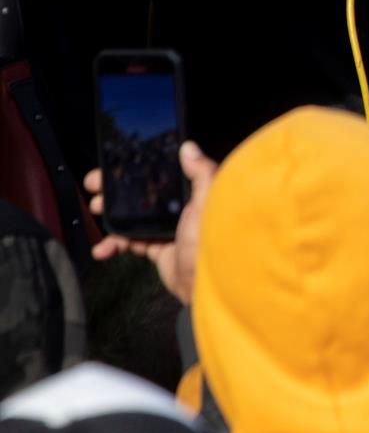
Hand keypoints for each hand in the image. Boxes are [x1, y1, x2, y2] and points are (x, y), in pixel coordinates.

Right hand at [85, 141, 217, 305]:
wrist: (202, 284)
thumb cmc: (209, 241)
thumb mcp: (206, 204)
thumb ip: (201, 175)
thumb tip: (189, 147)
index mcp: (191, 194)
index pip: (162, 175)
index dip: (138, 169)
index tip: (115, 164)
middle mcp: (179, 209)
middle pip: (143, 194)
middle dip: (116, 189)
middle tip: (95, 185)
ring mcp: (166, 228)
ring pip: (132, 216)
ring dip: (111, 213)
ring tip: (96, 208)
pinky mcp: (156, 247)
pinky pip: (129, 241)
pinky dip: (113, 244)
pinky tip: (102, 248)